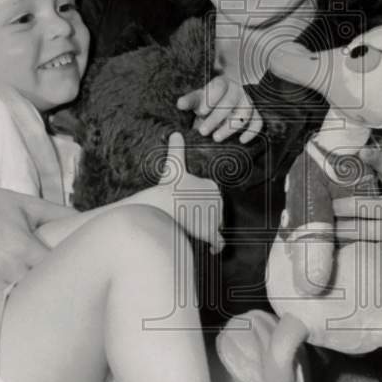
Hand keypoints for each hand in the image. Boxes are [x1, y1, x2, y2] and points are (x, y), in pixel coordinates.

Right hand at [0, 166, 61, 292]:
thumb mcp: (29, 205)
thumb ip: (58, 214)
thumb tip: (83, 218)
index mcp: (24, 249)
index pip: (53, 273)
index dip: (62, 275)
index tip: (70, 275)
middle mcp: (6, 268)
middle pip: (36, 289)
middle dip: (45, 286)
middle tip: (56, 287)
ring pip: (15, 296)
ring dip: (23, 292)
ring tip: (33, 288)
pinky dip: (3, 293)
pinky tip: (10, 285)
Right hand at [145, 132, 224, 253]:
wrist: (162, 207)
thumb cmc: (167, 187)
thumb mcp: (173, 165)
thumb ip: (176, 149)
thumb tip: (176, 132)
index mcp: (211, 185)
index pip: (210, 196)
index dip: (199, 201)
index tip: (189, 205)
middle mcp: (218, 200)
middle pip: (213, 211)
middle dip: (204, 215)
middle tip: (188, 219)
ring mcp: (216, 217)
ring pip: (215, 225)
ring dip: (208, 229)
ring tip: (194, 232)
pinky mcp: (211, 233)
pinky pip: (218, 242)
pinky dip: (216, 246)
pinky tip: (209, 249)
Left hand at [177, 75, 262, 143]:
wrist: (221, 109)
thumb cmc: (207, 103)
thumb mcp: (197, 100)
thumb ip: (189, 101)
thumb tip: (180, 104)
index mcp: (222, 83)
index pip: (219, 87)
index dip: (211, 99)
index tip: (200, 112)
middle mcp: (237, 90)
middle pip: (230, 102)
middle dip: (216, 118)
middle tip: (202, 132)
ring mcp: (248, 102)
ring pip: (244, 113)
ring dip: (230, 127)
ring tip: (216, 138)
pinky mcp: (256, 115)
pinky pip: (258, 122)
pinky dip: (252, 132)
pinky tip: (242, 141)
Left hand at [332, 143, 381, 278]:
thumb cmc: (369, 231)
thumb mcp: (361, 211)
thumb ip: (349, 196)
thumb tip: (313, 185)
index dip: (380, 161)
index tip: (362, 152)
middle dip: (358, 206)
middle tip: (333, 208)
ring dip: (364, 230)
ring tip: (338, 232)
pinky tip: (381, 250)